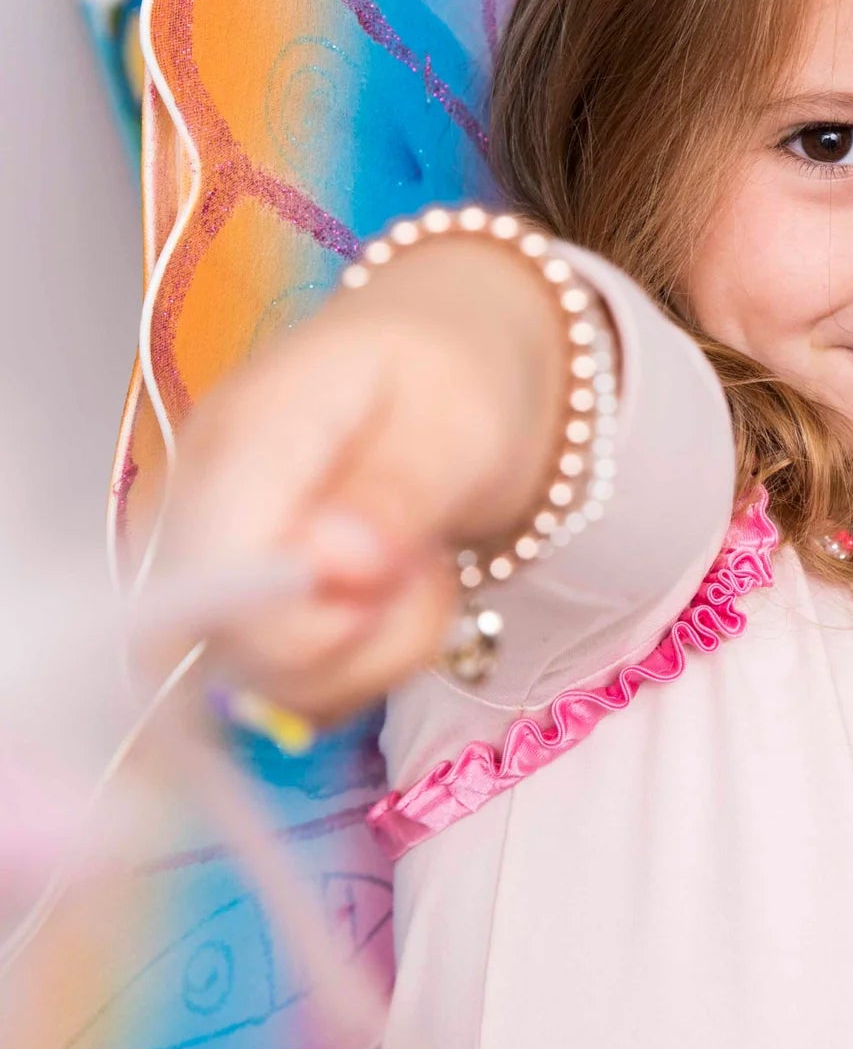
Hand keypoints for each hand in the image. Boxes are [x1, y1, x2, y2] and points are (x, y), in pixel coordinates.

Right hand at [146, 235, 572, 724]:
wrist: (445, 363)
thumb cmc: (450, 371)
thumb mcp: (458, 417)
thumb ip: (399, 491)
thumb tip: (337, 566)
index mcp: (242, 432)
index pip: (211, 566)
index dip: (297, 613)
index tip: (386, 578)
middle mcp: (198, 502)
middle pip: (225, 641)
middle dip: (354, 638)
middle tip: (423, 565)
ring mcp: (211, 560)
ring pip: (267, 679)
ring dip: (376, 650)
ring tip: (420, 566)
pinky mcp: (238, 607)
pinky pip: (293, 685)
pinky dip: (367, 661)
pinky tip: (397, 593)